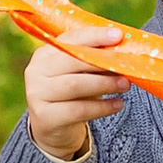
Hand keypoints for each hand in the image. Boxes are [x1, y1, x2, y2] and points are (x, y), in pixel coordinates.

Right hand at [25, 26, 129, 160]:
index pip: (71, 39)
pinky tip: (118, 104)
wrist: (50, 126)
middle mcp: (36, 71)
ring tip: (125, 85)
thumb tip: (123, 51)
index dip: (95, 36)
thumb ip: (94, 61)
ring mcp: (37, 94)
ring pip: (75, 85)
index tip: (118, 35)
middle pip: (72, 61)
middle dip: (102, 62)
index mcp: (44, 54)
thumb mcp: (79, 74)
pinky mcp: (45, 117)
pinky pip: (78, 110)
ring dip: (104, 84)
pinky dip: (101, 107)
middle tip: (126, 67)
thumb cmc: (70, 94)